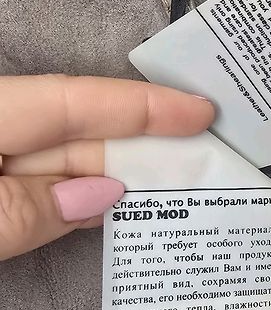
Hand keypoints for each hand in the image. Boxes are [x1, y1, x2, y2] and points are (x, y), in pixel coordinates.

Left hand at [0, 75, 213, 259]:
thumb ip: (31, 208)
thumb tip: (101, 195)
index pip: (74, 101)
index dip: (141, 106)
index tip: (199, 113)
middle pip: (73, 131)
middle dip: (137, 145)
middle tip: (200, 158)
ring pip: (55, 164)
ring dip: (111, 177)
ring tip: (170, 187)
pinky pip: (34, 189)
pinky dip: (71, 197)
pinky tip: (109, 207)